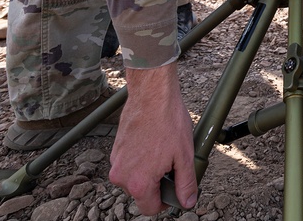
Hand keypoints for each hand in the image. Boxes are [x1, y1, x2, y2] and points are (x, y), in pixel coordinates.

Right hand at [109, 65, 197, 214]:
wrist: (152, 94)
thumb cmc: (168, 121)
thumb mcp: (184, 156)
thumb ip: (186, 184)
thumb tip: (187, 202)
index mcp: (138, 182)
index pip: (149, 208)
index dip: (165, 202)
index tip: (173, 190)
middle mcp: (122, 175)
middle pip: (141, 193)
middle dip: (156, 183)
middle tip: (171, 164)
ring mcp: (116, 160)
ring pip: (134, 177)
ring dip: (148, 170)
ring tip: (162, 150)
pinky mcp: (115, 148)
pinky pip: (129, 163)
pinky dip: (140, 158)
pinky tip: (153, 142)